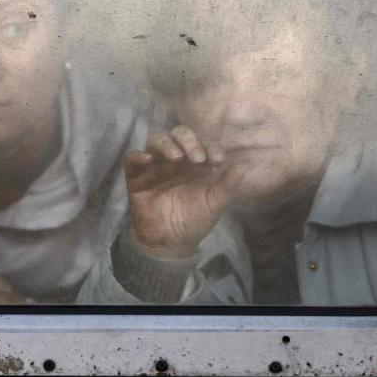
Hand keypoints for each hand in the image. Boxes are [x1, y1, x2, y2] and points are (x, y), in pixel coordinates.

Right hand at [125, 126, 244, 259]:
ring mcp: (155, 165)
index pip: (202, 143)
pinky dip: (138, 155)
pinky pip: (132, 158)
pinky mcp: (136, 175)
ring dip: (166, 144)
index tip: (218, 160)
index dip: (210, 146)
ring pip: (156, 140)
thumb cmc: (193, 221)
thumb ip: (228, 185)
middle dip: (189, 141)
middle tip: (197, 158)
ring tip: (176, 157)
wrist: (169, 243)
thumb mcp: (215, 204)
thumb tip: (244, 164)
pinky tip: (148, 159)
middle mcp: (175, 159)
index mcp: (195, 163)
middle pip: (178, 134)